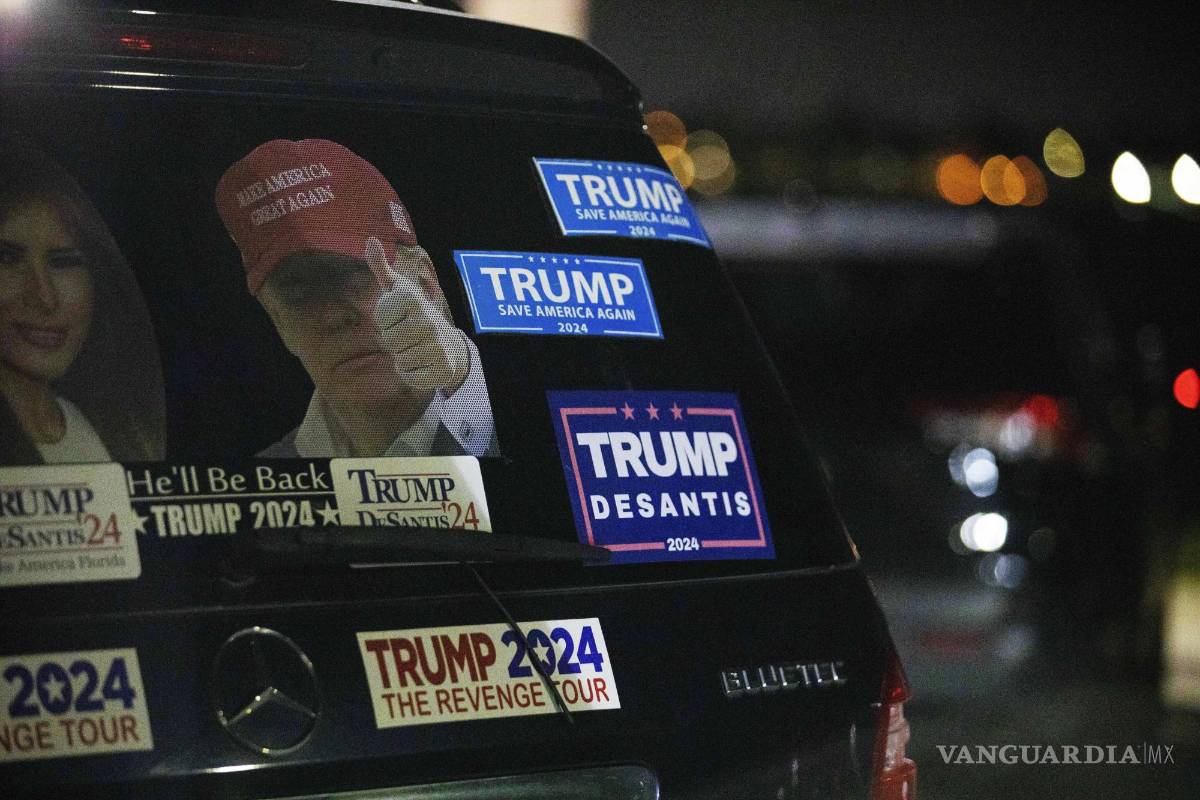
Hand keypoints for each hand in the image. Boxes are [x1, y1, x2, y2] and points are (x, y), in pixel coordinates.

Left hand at [365, 237, 469, 394]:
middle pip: (389, 341)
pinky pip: (410, 377)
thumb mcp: (398, 289)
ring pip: (399, 360)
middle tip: (409, 335)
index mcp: (413, 300)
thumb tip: (370, 240)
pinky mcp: (442, 369)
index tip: (400, 317)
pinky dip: (412, 374)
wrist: (448, 343)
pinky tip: (422, 363)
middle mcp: (428, 322)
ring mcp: (437, 347)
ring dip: (403, 357)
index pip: (381, 320)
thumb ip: (382, 267)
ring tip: (416, 348)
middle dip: (394, 341)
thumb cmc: (415, 313)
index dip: (386, 321)